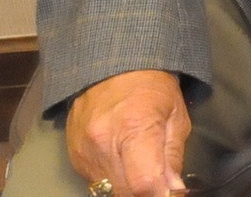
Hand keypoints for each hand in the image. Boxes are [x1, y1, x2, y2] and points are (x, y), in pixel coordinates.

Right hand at [65, 69, 189, 196]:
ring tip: (140, 167)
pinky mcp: (75, 157)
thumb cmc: (152, 87)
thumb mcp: (176, 116)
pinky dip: (112, 179)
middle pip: (124, 193)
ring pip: (108, 191)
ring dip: (127, 187)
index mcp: (135, 129)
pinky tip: (122, 161)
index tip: (168, 193)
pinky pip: (95, 182)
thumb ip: (173, 158)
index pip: (143, 184)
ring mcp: (85, 152)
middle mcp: (103, 143)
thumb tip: (173, 191)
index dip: (158, 195)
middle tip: (157, 183)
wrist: (112, 66)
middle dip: (144, 193)